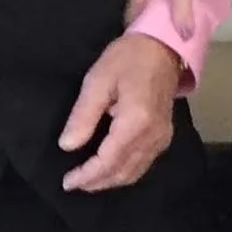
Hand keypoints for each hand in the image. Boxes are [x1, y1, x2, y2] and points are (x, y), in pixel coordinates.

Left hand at [59, 34, 181, 192]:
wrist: (162, 48)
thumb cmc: (127, 59)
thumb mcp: (97, 81)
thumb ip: (83, 116)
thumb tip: (67, 146)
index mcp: (136, 121)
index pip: (108, 161)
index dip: (87, 175)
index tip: (67, 181)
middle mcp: (153, 136)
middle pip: (122, 172)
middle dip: (96, 183)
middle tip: (73, 184)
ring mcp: (162, 138)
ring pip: (134, 173)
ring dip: (109, 181)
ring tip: (86, 181)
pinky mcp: (164, 137)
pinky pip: (143, 164)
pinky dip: (123, 172)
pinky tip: (107, 170)